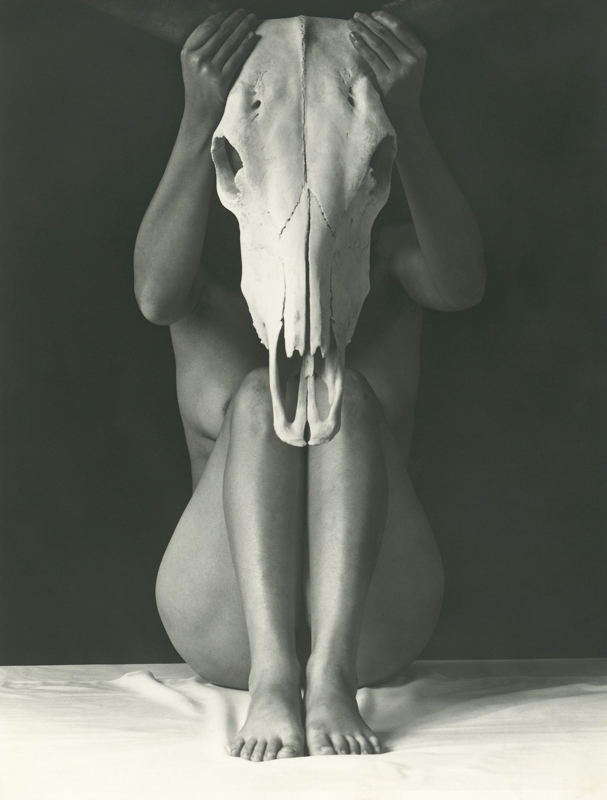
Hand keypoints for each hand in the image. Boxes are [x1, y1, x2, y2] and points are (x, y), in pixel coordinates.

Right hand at [180, 9, 258, 128]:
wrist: (199, 116)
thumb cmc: (199, 90)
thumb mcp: (192, 66)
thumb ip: (202, 48)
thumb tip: (222, 26)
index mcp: (187, 51)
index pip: (207, 27)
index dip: (222, 17)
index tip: (232, 12)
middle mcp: (196, 58)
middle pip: (220, 32)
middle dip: (236, 19)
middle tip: (247, 12)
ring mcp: (208, 69)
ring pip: (230, 42)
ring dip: (245, 28)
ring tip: (254, 19)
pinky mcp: (220, 80)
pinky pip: (237, 58)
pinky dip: (247, 45)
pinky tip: (254, 37)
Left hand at [347, 10, 426, 129]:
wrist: (406, 113)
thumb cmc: (406, 87)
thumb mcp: (412, 65)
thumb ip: (403, 48)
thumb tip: (380, 26)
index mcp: (420, 52)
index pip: (400, 28)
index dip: (385, 18)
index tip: (372, 14)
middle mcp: (411, 60)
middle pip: (386, 35)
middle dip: (369, 22)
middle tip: (357, 15)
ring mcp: (400, 71)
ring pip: (377, 44)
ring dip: (362, 31)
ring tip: (351, 23)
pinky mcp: (387, 80)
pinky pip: (371, 58)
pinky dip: (361, 46)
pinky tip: (353, 38)